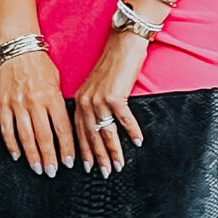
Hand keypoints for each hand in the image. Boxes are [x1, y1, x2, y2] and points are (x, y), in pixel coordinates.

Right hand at [0, 44, 74, 174]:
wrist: (18, 47)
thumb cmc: (40, 63)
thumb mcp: (57, 81)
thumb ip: (59, 104)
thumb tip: (65, 126)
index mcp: (52, 97)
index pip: (63, 129)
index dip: (67, 148)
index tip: (69, 162)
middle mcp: (36, 102)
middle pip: (44, 138)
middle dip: (50, 158)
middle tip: (53, 172)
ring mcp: (18, 104)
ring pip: (26, 137)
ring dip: (33, 156)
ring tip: (38, 168)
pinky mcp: (3, 104)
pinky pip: (7, 129)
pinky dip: (12, 145)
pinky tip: (17, 155)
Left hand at [74, 30, 150, 174]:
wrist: (123, 43)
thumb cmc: (113, 64)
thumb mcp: (96, 86)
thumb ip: (93, 104)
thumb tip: (99, 124)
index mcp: (80, 100)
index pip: (79, 132)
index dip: (84, 151)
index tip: (87, 167)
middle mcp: (86, 101)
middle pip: (91, 136)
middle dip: (98, 158)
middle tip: (104, 174)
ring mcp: (100, 99)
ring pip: (106, 132)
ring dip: (113, 151)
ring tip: (118, 166)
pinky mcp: (116, 96)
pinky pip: (124, 119)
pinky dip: (132, 132)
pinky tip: (138, 142)